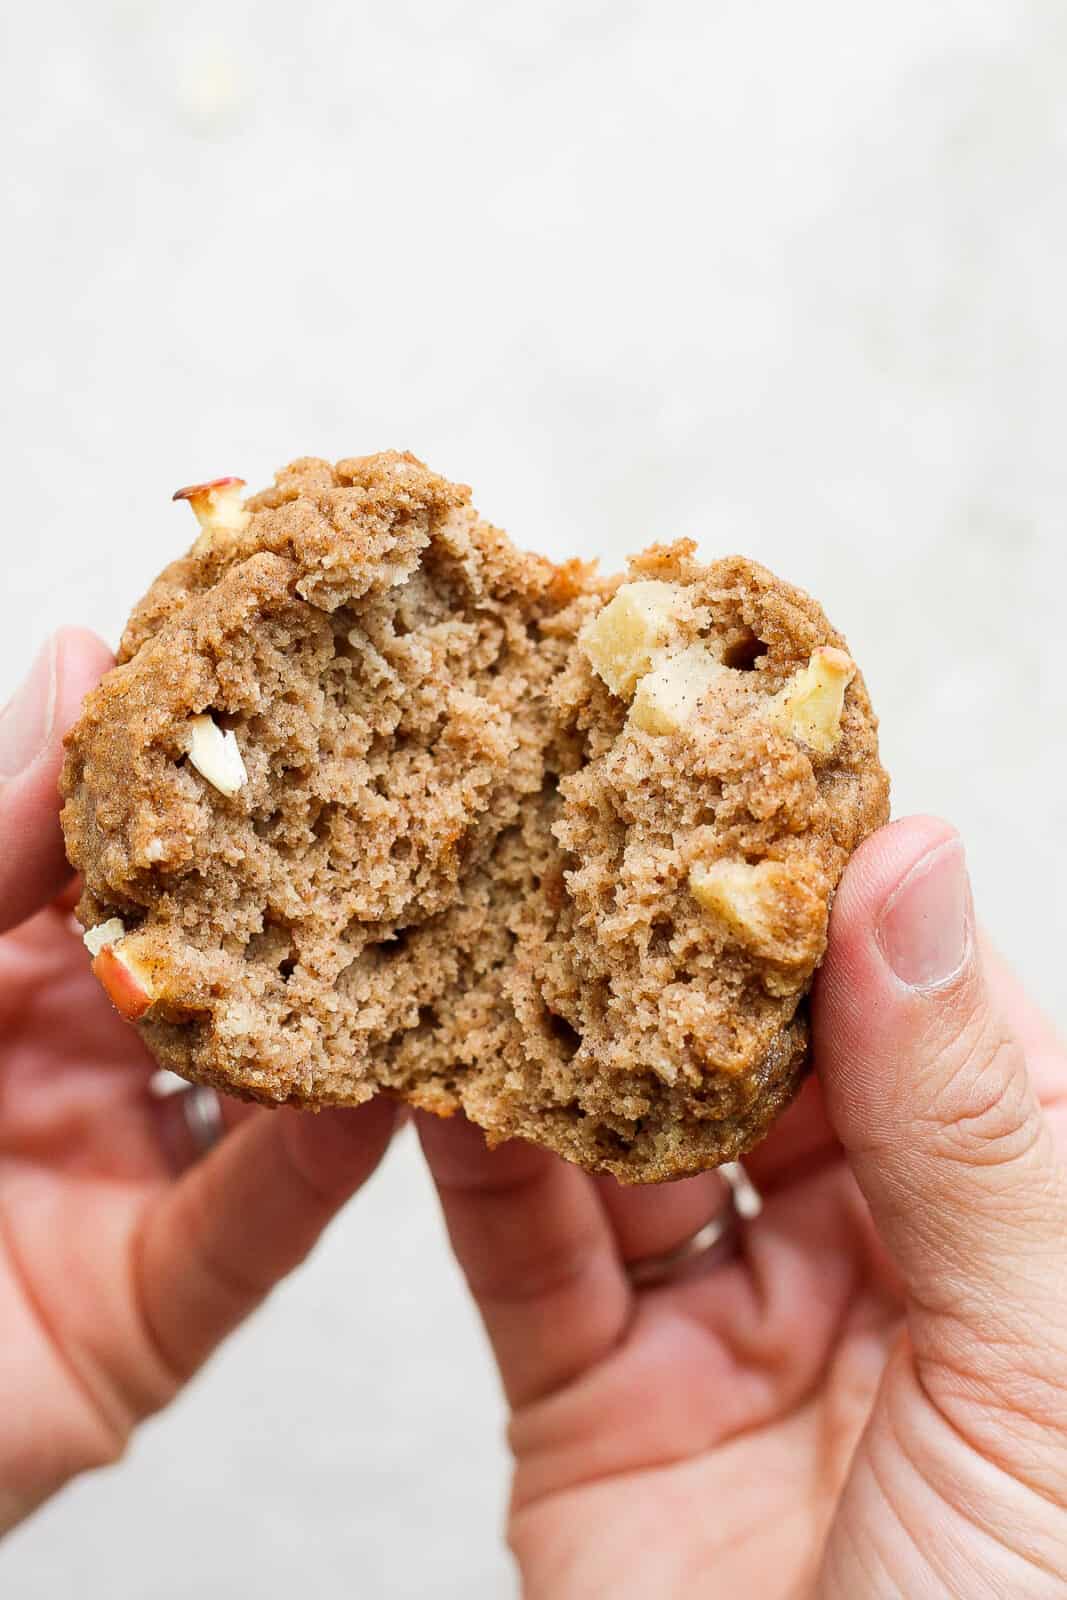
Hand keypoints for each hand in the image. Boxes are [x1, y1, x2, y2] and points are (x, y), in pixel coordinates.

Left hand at [0, 632, 396, 1533]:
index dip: (214, 773)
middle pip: (224, 962)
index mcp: (1, 964)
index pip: (135, 854)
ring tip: (443, 932)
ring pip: (263, 1092)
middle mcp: (75, 1059)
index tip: (308, 679)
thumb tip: (80, 656)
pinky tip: (381, 1093)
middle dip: (319, 890)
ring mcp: (118, 1179)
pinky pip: (248, 1232)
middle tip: (426, 799)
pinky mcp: (149, 1309)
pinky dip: (315, 1167)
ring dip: (349, 1025)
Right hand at [419, 816, 1066, 1596]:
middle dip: (671, 941)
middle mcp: (873, 1260)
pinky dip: (473, 1157)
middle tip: (591, 804)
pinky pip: (527, 1249)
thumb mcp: (1043, 1368)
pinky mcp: (599, 1403)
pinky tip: (431, 1062)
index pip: (917, 1013)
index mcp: (1013, 1230)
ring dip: (554, 1030)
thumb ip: (974, 1122)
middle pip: (755, 1057)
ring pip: (624, 1134)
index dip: (840, 892)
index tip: (753, 764)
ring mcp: (730, 1326)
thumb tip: (914, 873)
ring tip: (489, 899)